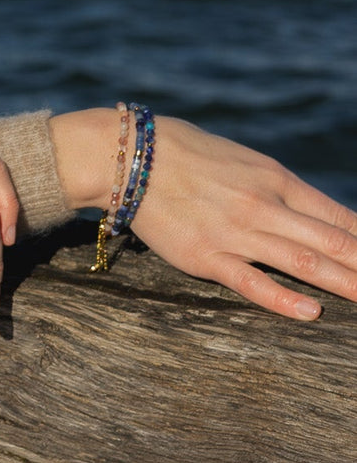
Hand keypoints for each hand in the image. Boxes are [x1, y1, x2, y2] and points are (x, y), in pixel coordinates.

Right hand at [51, 108, 356, 319]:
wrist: (128, 154)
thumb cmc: (184, 151)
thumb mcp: (240, 159)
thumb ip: (274, 186)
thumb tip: (310, 211)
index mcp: (274, 177)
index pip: (338, 215)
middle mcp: (262, 204)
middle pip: (331, 242)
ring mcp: (236, 231)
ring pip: (302, 262)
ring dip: (344, 284)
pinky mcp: (206, 256)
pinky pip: (251, 281)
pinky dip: (283, 298)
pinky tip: (312, 311)